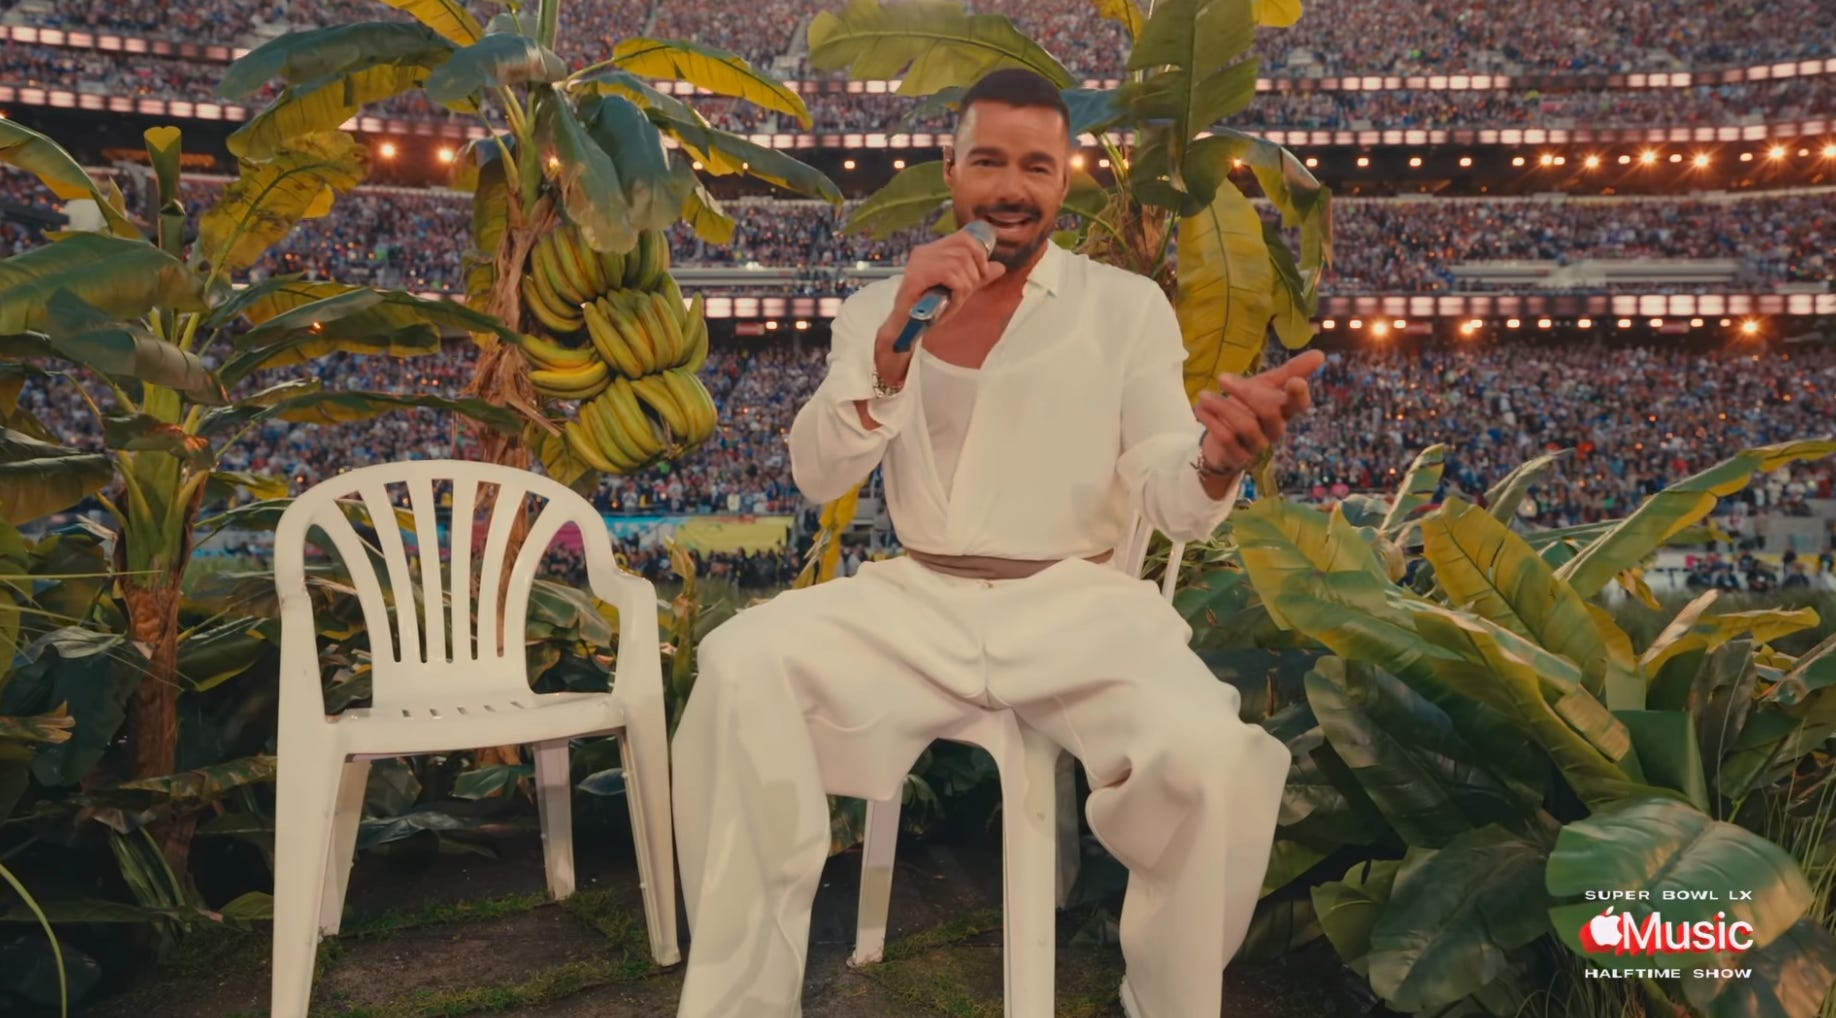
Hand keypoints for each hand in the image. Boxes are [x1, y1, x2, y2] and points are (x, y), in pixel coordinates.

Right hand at [873, 231, 1006, 384]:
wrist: (906, 326)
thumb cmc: (929, 307)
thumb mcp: (959, 289)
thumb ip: (978, 276)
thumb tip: (1000, 267)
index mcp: (934, 249)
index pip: (964, 237)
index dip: (980, 253)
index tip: (982, 272)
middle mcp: (925, 251)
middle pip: (965, 250)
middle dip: (974, 273)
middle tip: (967, 291)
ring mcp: (920, 261)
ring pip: (959, 264)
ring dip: (965, 286)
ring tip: (957, 300)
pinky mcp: (917, 275)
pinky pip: (951, 277)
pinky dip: (957, 294)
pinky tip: (951, 303)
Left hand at [1195, 349, 1325, 472]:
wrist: (1221, 440)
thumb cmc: (1247, 407)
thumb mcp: (1265, 385)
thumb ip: (1288, 371)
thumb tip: (1320, 354)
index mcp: (1285, 411)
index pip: (1299, 404)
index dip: (1299, 394)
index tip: (1295, 381)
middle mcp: (1275, 429)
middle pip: (1269, 412)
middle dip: (1246, 392)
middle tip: (1222, 377)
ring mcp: (1258, 445)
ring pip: (1246, 426)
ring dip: (1223, 407)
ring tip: (1204, 396)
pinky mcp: (1239, 457)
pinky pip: (1228, 438)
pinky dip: (1212, 421)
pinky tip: (1200, 409)